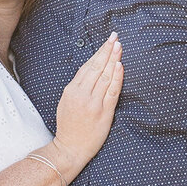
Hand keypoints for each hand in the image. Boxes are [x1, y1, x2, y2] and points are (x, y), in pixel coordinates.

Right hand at [52, 34, 122, 181]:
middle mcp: (82, 94)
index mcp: (71, 90)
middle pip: (96, 67)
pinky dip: (117, 77)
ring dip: (113, 59)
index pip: (87, 66)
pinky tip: (120, 65)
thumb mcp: (66, 103)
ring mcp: (93, 103)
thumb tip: (90, 72)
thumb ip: (77, 88)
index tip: (107, 42)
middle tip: (115, 37)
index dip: (98, 53)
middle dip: (106, 50)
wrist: (70, 149)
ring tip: (119, 46)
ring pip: (105, 76)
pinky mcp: (103, 112)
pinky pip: (112, 91)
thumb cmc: (69, 127)